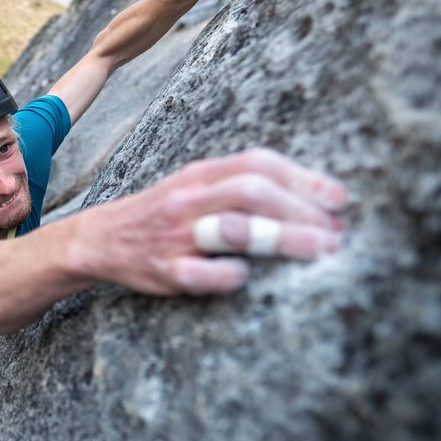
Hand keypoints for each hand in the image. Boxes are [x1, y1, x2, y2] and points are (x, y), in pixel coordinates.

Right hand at [83, 148, 346, 295]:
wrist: (100, 238)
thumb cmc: (161, 214)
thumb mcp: (194, 186)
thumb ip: (238, 185)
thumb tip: (308, 197)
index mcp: (200, 174)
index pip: (258, 163)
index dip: (304, 178)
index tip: (339, 199)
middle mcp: (189, 199)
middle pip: (253, 192)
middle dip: (302, 211)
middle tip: (336, 233)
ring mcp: (176, 235)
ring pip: (234, 228)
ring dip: (283, 238)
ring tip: (320, 251)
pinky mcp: (165, 270)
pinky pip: (201, 273)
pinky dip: (230, 275)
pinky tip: (249, 276)